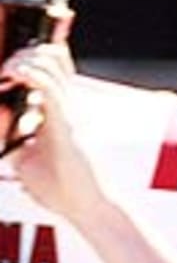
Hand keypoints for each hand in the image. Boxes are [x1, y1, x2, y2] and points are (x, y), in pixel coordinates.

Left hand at [2, 42, 108, 225]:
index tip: (8, 67)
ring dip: (23, 60)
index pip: (53, 69)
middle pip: (52, 58)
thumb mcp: (20, 156)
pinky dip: (28, 73)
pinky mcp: (65, 124)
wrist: (84, 209)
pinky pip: (48, 87)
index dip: (33, 55)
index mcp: (59, 113)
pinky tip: (14, 75)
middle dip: (24, 53)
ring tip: (8, 71)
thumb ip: (5, 133)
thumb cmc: (61, 189)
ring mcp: (68, 113)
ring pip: (49, 64)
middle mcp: (67, 108)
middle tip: (6, 71)